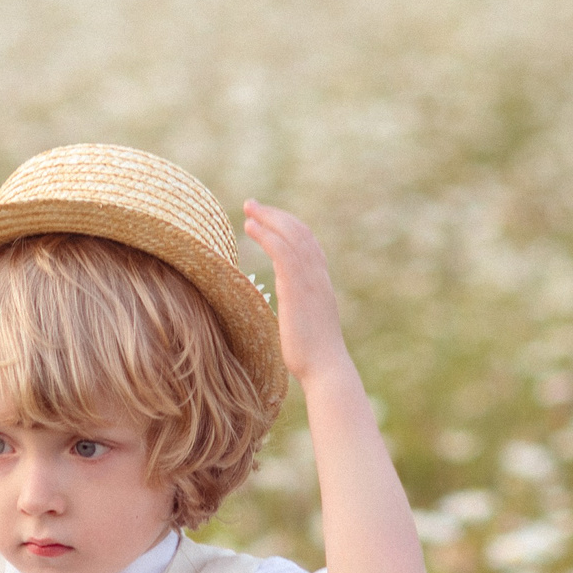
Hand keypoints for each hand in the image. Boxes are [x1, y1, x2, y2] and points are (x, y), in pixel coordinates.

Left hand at [242, 200, 354, 383]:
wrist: (325, 367)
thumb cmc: (311, 354)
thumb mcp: (304, 322)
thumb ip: (297, 306)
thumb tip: (287, 310)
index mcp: (320, 281)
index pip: (306, 241)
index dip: (286, 225)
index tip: (266, 217)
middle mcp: (318, 274)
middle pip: (299, 231)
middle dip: (274, 215)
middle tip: (252, 204)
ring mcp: (310, 279)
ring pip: (290, 236)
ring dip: (267, 219)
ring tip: (248, 209)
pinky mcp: (297, 288)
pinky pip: (283, 251)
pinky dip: (266, 235)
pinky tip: (251, 228)